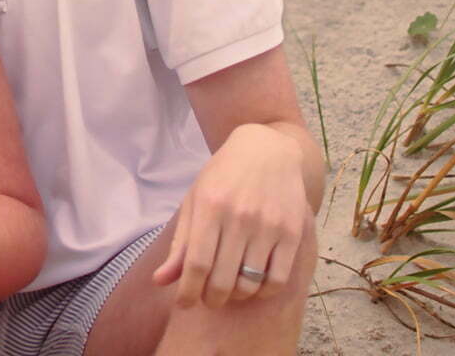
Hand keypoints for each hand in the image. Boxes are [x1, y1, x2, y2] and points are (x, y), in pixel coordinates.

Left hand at [152, 123, 310, 309]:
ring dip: (236, 296)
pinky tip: (253, 285)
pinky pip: (278, 278)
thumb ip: (181, 243)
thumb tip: (160, 281)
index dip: (188, 291)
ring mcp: (270, 225)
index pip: (197, 264)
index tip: (184, 304)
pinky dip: (263, 291)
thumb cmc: (223, 177)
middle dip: (211, 299)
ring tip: (229, 290)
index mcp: (210, 207)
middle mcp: (240, 216)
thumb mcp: (195, 200)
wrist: (267, 150)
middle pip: (223, 279)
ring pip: (251, 283)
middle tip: (207, 299)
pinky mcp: (293, 232)